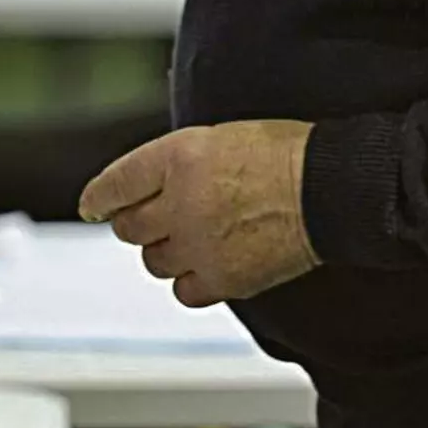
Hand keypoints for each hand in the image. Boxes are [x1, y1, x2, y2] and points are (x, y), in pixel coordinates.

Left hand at [78, 120, 320, 306]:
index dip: (98, 199)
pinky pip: (184, 290)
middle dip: (138, 223)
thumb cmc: (288, 154)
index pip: (115, 184)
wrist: (334, 187)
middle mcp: (181, 202)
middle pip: (128, 229)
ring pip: (152, 261)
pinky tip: (207, 266)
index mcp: (177, 157)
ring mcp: (200, 244)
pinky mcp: (224, 278)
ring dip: (164, 251)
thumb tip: (144, 185)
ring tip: (192, 239)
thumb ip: (174, 162)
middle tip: (157, 220)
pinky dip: (190, 281)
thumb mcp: (218, 136)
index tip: (93, 207)